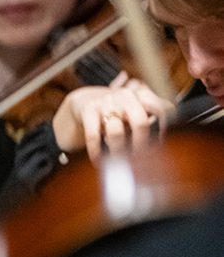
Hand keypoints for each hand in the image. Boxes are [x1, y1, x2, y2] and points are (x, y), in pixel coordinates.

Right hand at [52, 74, 174, 158]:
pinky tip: (98, 161)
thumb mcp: (136, 108)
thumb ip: (153, 117)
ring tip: (118, 163)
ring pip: (115, 131)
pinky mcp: (88, 110)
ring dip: (117, 152)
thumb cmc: (116, 110)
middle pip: (140, 121)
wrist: (85, 99)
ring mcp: (106, 101)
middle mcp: (125, 95)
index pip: (159, 109)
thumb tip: (172, 134)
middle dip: (140, 144)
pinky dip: (96, 152)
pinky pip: (93, 135)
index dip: (162, 129)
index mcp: (141, 93)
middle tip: (140, 160)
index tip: (161, 146)